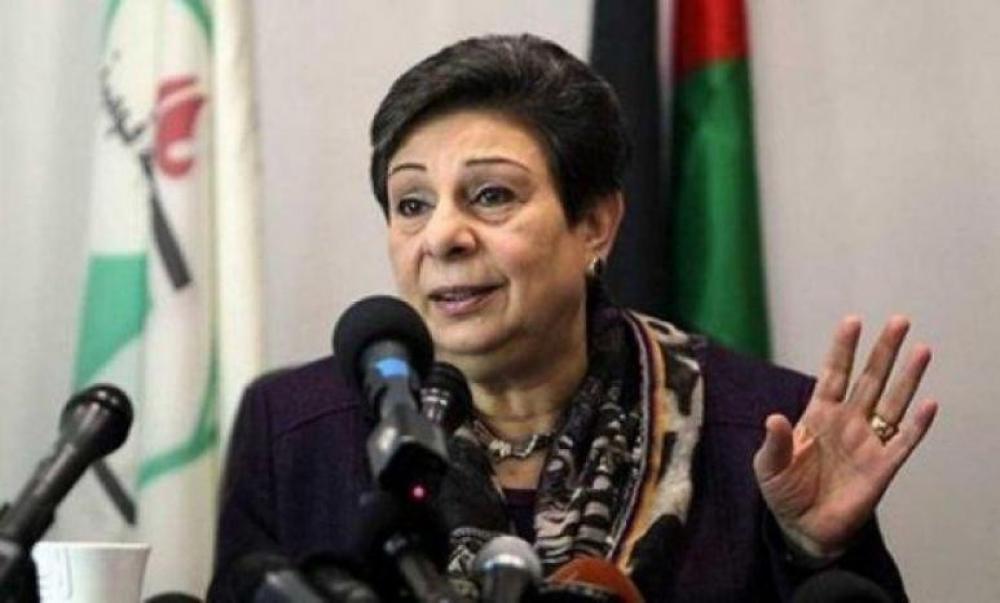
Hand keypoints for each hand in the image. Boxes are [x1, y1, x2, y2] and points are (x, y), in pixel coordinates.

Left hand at [753, 316, 937, 557]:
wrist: (803, 528)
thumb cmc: (784, 491)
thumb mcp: (768, 467)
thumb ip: (774, 443)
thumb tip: (773, 418)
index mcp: (818, 414)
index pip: (833, 374)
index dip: (843, 349)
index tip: (853, 321)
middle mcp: (847, 421)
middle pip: (869, 379)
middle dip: (884, 351)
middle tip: (900, 321)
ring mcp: (867, 442)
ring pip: (892, 403)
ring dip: (907, 378)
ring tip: (922, 349)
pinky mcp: (882, 468)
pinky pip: (904, 442)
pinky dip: (918, 424)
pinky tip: (929, 403)